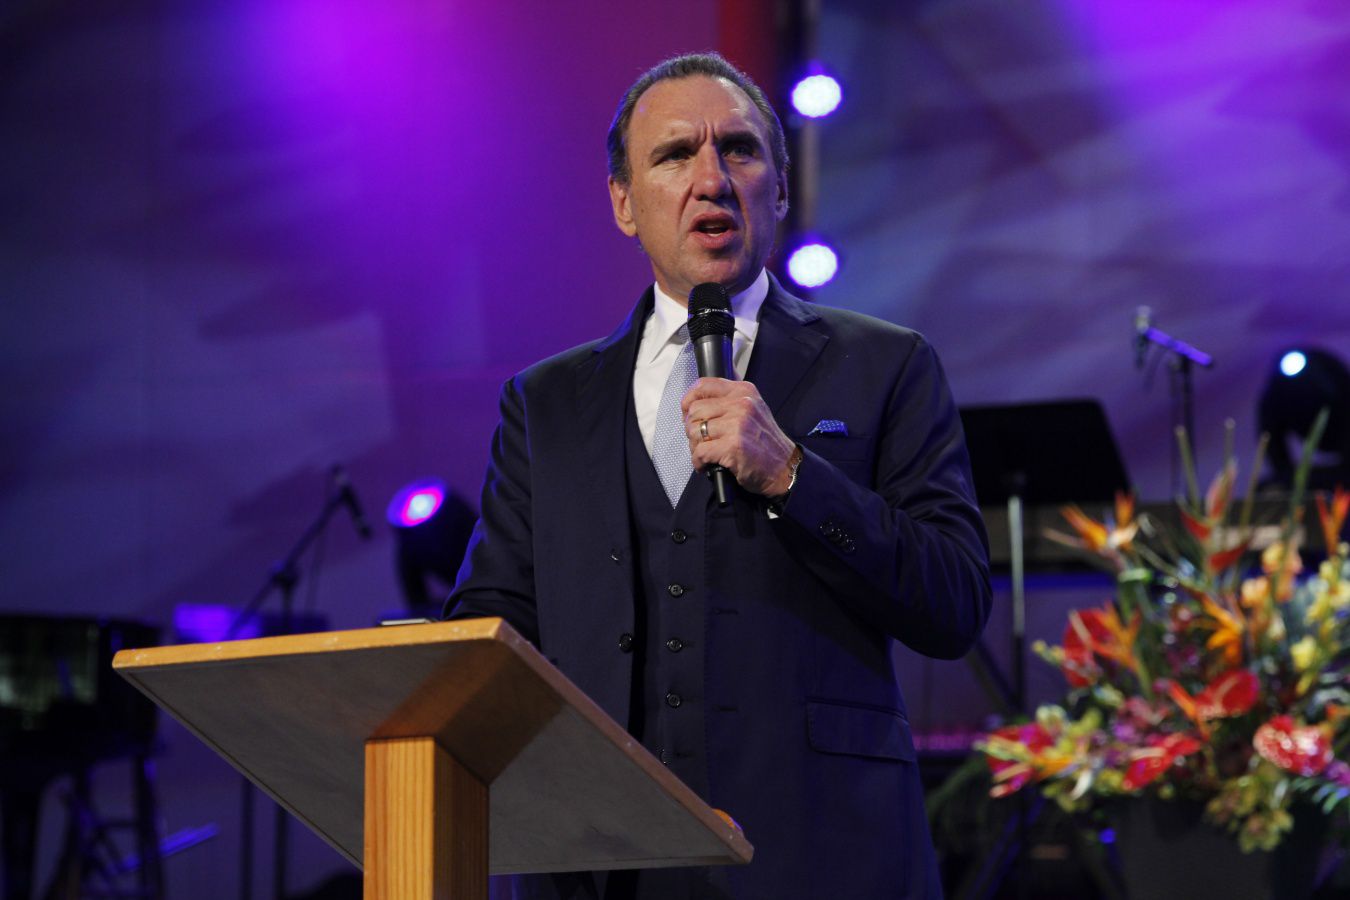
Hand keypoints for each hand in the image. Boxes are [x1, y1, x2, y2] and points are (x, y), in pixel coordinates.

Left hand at [681, 378, 796, 496]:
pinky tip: (707, 465)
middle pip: (695, 410)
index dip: (689, 400)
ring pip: (694, 431)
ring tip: (706, 454)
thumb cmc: (766, 443)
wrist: (785, 468)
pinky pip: (700, 452)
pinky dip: (698, 462)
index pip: (703, 385)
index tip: (687, 412)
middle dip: (692, 429)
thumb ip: (729, 400)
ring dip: (695, 447)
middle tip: (701, 441)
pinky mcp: (733, 446)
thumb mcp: (753, 409)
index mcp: (743, 391)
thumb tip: (698, 398)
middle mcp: (741, 404)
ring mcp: (737, 424)